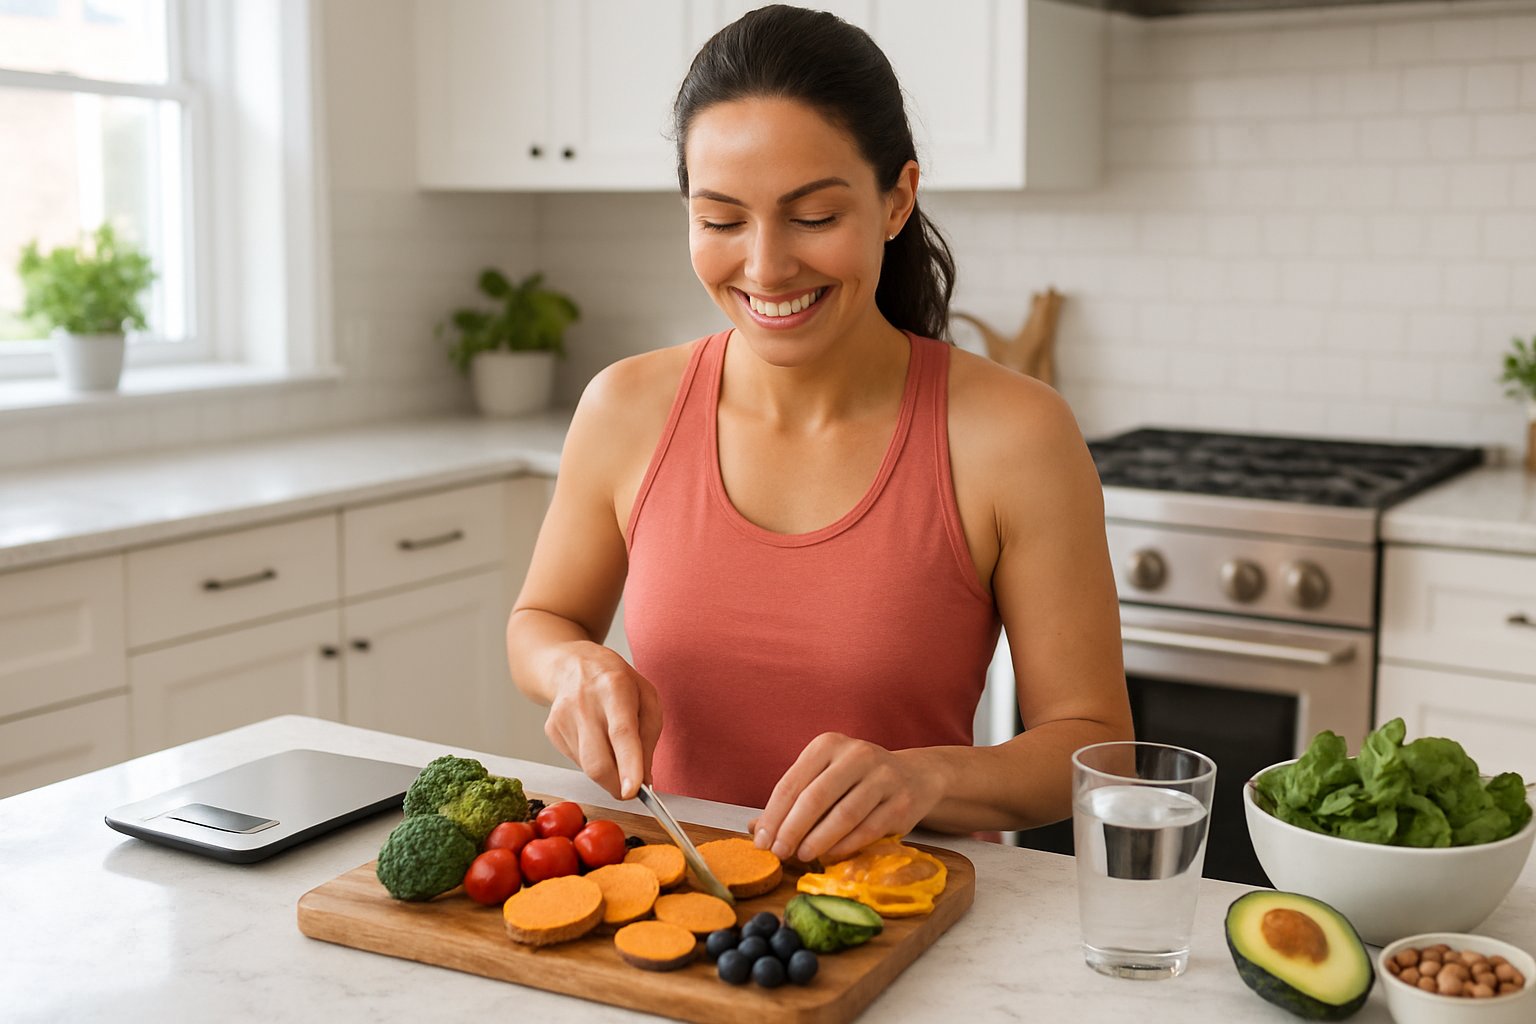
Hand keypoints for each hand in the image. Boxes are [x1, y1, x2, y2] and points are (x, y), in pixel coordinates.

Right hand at [542, 642, 661, 800]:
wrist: (571, 664)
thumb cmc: (616, 681)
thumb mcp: (647, 697)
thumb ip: (649, 738)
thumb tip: (644, 781)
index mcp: (614, 688)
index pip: (621, 732)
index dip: (629, 764)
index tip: (634, 790)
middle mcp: (585, 703)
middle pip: (598, 761)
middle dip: (617, 785)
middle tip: (632, 788)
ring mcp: (563, 718)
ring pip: (587, 767)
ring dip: (607, 771)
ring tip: (613, 744)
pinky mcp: (552, 731)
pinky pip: (578, 762)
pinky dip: (593, 761)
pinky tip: (595, 738)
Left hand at [748, 733, 948, 863]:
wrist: (913, 776)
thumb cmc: (856, 780)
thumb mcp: (823, 779)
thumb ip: (792, 801)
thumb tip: (755, 829)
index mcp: (827, 745)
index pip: (792, 783)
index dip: (773, 816)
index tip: (762, 842)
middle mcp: (856, 754)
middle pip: (816, 797)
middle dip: (792, 829)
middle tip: (779, 853)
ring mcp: (883, 776)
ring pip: (844, 814)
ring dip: (819, 840)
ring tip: (802, 856)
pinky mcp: (901, 801)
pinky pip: (869, 828)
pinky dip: (846, 845)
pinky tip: (831, 856)